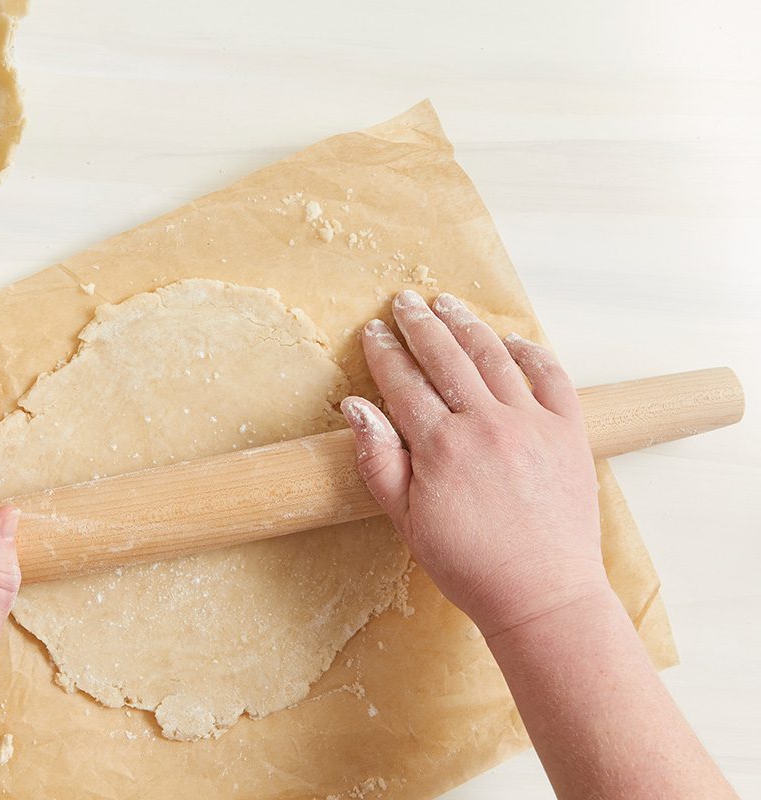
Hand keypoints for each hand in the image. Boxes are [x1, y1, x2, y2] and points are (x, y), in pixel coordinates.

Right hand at [341, 291, 605, 636]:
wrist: (542, 595)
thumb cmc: (469, 565)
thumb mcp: (406, 520)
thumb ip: (378, 459)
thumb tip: (355, 408)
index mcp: (441, 447)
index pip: (404, 383)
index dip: (385, 353)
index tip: (374, 332)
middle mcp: (486, 424)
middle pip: (446, 358)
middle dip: (420, 325)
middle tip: (404, 303)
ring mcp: (532, 424)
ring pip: (494, 356)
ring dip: (466, 325)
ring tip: (447, 304)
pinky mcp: (569, 432)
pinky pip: (550, 375)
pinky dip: (530, 351)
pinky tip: (511, 339)